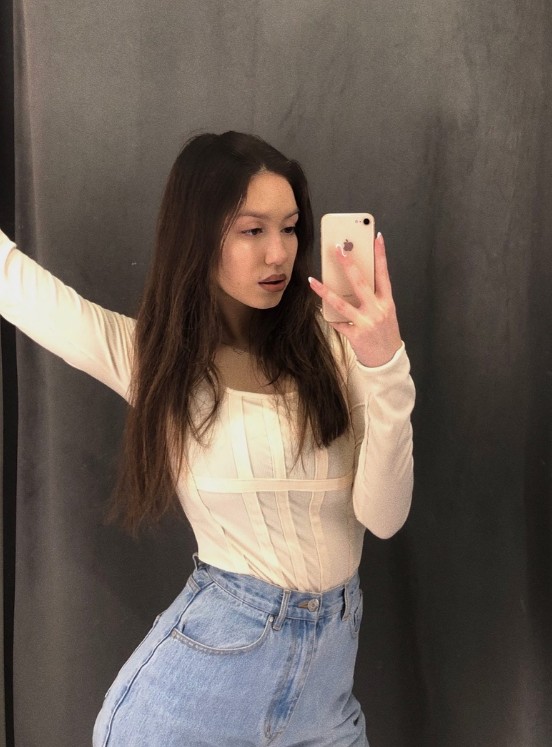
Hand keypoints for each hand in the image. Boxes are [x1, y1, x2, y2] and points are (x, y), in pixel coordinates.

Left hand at [308, 232, 401, 366]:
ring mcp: (366, 323)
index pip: (384, 274)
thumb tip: (353, 278)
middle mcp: (378, 310)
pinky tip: (318, 308)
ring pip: (342, 303)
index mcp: (387, 302)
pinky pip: (337, 322)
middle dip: (348, 264)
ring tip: (313, 281)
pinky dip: (328, 316)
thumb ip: (373, 297)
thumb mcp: (385, 312)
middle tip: (338, 248)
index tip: (376, 237)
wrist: (387, 361)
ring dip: (325, 291)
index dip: (381, 255)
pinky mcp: (355, 336)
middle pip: (360, 283)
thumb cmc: (384, 333)